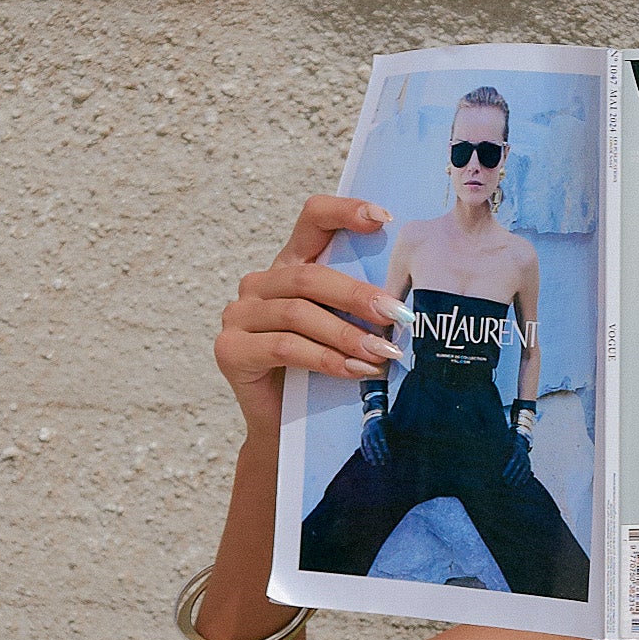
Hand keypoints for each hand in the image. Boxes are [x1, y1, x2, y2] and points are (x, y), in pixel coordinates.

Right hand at [217, 196, 397, 440]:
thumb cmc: (320, 373)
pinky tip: (354, 370)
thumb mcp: (343, 328)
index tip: (384, 219)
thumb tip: (408, 300)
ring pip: (298, 313)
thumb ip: (359, 307)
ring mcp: (239, 315)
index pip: (312, 219)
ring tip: (383, 353)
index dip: (345, 211)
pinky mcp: (230, 349)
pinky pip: (283, 347)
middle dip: (357, 296)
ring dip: (347, 334)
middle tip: (397, 315)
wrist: (284, 428)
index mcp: (290, 265)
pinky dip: (325, 359)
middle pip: (309, 276)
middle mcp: (259, 284)